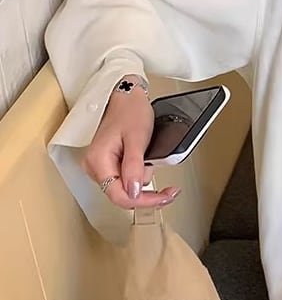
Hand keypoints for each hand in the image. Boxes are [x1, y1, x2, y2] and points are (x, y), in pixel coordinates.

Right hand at [82, 83, 179, 208]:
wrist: (127, 98)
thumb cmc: (130, 112)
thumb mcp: (137, 139)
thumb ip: (134, 167)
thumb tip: (134, 191)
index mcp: (98, 161)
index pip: (119, 196)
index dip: (144, 201)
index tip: (164, 198)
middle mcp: (94, 166)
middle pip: (122, 196)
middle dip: (147, 196)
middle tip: (169, 193)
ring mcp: (100, 167)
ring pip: (125, 190)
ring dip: (144, 185)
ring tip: (154, 166)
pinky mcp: (108, 165)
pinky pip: (125, 181)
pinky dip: (140, 178)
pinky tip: (147, 166)